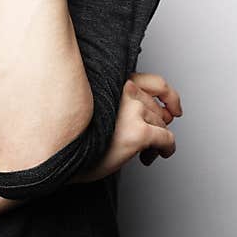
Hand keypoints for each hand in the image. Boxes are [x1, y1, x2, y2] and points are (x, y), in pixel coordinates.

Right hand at [68, 72, 182, 183]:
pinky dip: (166, 150)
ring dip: (158, 141)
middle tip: (147, 142)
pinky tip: (155, 155)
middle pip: (159, 110)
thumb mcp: (103, 106)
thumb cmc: (78, 132)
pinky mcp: (139, 131)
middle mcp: (126, 89)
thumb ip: (131, 101)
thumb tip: (165, 113)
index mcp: (117, 81)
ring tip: (142, 152)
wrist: (62, 153)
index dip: (170, 97)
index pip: (156, 83)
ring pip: (163, 125)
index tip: (174, 110)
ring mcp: (133, 109)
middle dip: (157, 127)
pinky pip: (167, 140)